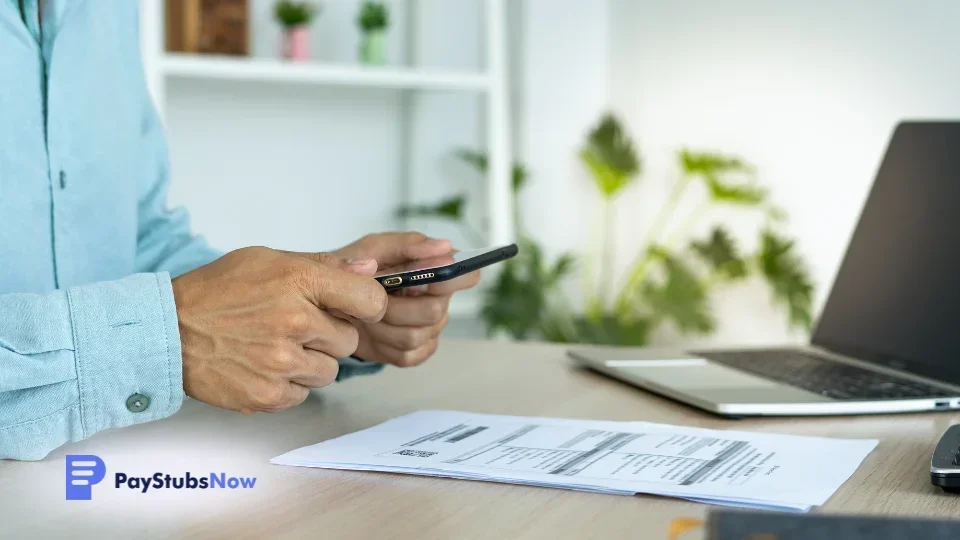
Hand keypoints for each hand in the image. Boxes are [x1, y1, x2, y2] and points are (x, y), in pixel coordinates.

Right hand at [172, 247, 386, 413]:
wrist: (167, 330)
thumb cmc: (218, 291)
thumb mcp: (268, 259)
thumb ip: (323, 265)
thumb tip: (370, 269)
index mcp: (300, 281)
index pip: (371, 300)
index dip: (366, 305)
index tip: (352, 307)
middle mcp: (295, 322)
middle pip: (350, 339)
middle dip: (330, 334)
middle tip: (297, 327)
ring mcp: (282, 362)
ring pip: (330, 371)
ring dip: (311, 362)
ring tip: (277, 346)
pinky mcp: (269, 395)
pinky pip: (304, 394)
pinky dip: (289, 384)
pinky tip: (264, 366)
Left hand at [334, 232, 481, 366]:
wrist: (331, 302)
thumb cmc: (357, 270)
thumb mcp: (374, 248)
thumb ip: (408, 244)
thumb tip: (445, 247)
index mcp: (435, 271)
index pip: (467, 275)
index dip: (455, 278)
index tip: (429, 278)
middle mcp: (438, 301)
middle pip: (435, 310)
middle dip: (398, 306)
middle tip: (374, 298)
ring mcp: (428, 330)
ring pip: (416, 335)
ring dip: (383, 326)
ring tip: (366, 314)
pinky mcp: (414, 353)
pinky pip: (407, 355)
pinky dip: (383, 345)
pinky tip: (373, 332)